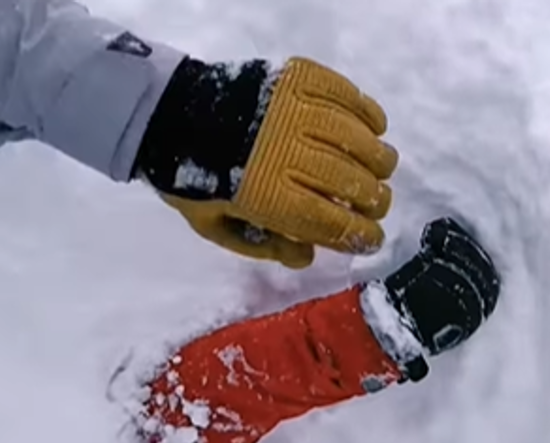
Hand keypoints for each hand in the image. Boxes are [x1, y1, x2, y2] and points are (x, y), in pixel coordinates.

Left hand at [135, 56, 398, 267]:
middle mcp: (286, 154)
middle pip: (352, 182)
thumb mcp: (217, 226)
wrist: (166, 112)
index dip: (361, 235)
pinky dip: (367, 112)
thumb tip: (308, 256)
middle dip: (375, 201)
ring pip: (357, 138)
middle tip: (378, 205)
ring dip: (378, 159)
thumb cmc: (192, 178)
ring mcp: (293, 111)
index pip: (332, 222)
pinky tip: (374, 127)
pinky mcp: (296, 79)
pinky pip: (345, 95)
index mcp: (266, 196)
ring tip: (382, 167)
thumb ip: (263, 246)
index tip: (373, 239)